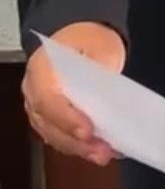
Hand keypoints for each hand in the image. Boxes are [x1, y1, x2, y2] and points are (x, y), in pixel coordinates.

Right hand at [23, 22, 124, 166]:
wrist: (80, 33)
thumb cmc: (89, 39)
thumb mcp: (102, 45)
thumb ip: (102, 70)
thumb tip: (108, 99)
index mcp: (42, 67)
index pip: (48, 99)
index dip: (67, 119)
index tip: (88, 131)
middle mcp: (33, 90)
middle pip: (49, 123)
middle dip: (76, 141)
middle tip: (102, 151)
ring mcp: (38, 106)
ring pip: (53, 134)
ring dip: (79, 148)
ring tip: (104, 154)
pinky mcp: (49, 117)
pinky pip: (59, 136)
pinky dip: (78, 146)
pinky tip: (98, 150)